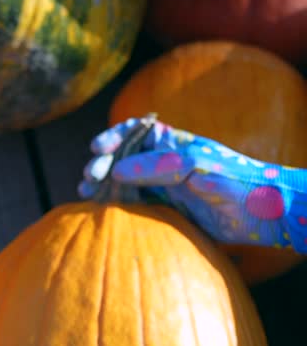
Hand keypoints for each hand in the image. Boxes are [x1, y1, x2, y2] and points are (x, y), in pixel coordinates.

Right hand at [79, 117, 306, 251]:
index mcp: (172, 143)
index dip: (113, 137)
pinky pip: (136, 206)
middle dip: (102, 165)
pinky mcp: (168, 211)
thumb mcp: (194, 165)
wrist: (259, 212)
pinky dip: (117, 207)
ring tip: (86, 195)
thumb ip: (157, 166)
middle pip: (123, 159)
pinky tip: (104, 211)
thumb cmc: (232, 178)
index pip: (135, 132)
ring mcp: (165, 187)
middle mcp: (164, 163)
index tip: (96, 148)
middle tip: (88, 178)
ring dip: (104, 187)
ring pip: (125, 184)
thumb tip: (117, 170)